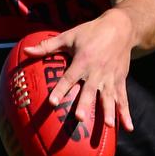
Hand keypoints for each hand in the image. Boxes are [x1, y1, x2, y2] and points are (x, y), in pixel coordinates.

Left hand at [24, 8, 134, 131]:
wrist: (120, 27)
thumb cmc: (90, 32)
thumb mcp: (68, 36)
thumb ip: (47, 46)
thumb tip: (26, 50)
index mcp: (83, 60)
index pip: (69, 78)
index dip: (60, 90)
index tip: (52, 103)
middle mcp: (97, 71)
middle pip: (89, 90)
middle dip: (85, 104)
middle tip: (80, 118)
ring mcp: (110, 77)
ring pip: (109, 97)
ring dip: (109, 111)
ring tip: (109, 126)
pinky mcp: (120, 80)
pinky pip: (123, 98)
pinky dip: (126, 113)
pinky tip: (128, 128)